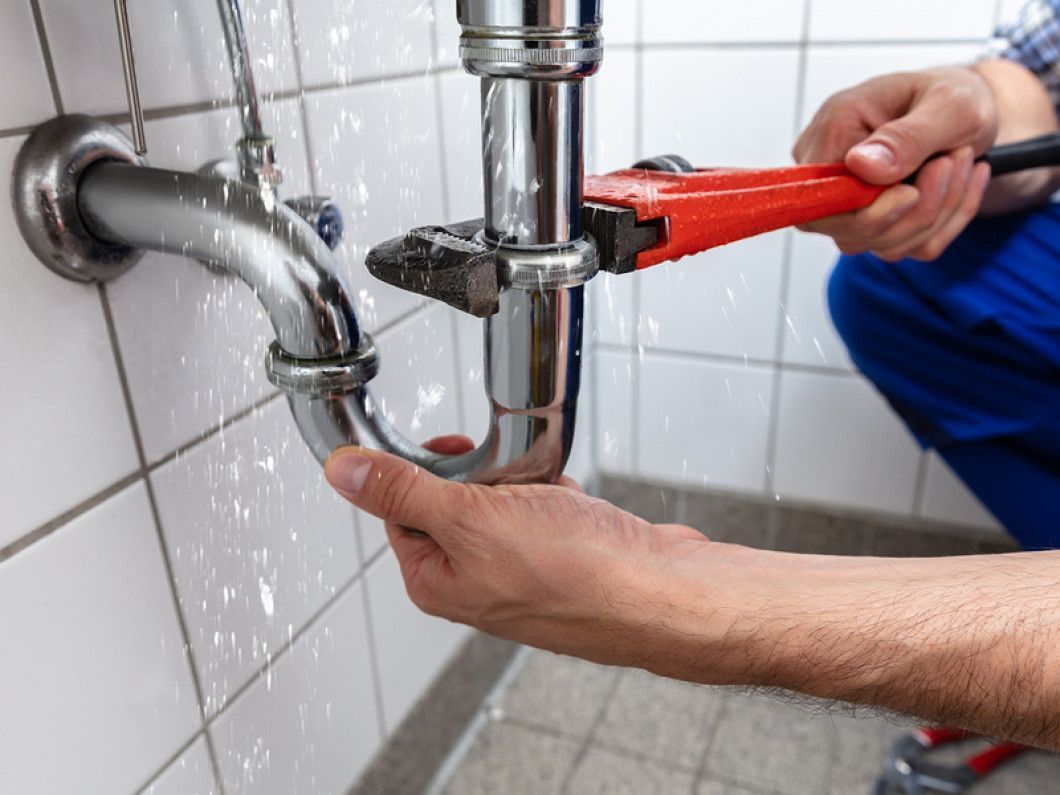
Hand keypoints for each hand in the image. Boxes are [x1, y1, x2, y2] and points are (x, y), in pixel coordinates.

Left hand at [324, 437, 750, 674]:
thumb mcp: (470, 519)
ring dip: (523, 482)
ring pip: (504, 501)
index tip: (450, 451)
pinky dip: (558, 495)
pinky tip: (574, 502)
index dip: (421, 472)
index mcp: (437, 581)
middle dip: (484, 475)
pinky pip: (546, 509)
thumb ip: (403, 492)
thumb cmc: (575, 573)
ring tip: (547, 490)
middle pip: (454, 501)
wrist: (661, 594)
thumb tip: (342, 474)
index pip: (400, 511)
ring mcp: (523, 572)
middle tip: (507, 474)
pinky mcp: (564, 559)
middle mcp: (476, 582)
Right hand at [793, 66, 997, 261]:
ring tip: (961, 162)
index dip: (863, 211)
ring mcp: (849, 203)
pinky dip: (946, 223)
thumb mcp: (950, 104)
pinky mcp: (874, 224)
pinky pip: (907, 247)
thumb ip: (906, 136)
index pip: (817, 199)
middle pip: (849, 232)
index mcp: (833, 131)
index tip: (912, 191)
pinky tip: (959, 183)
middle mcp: (830, 172)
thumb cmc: (955, 96)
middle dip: (916, 210)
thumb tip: (859, 166)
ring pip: (883, 244)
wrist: (972, 111)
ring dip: (938, 213)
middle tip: (955, 161)